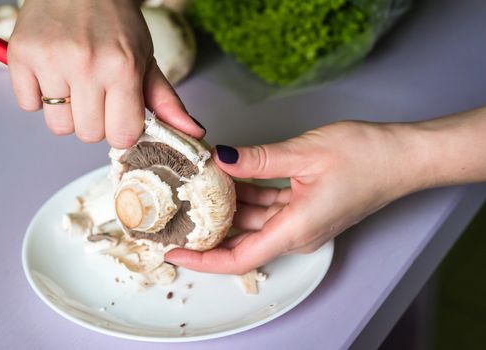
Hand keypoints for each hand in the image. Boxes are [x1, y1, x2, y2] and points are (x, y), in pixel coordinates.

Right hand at [8, 0, 203, 146]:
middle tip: (97, 93)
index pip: (122, 136)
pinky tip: (52, 74)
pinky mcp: (21, 55)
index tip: (120, 115)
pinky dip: (39, 96)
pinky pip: (29, 106)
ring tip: (74, 83)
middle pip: (89, 135)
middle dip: (95, 121)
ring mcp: (51, 60)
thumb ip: (167, 101)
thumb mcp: (146, 59)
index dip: (122, 130)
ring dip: (67, 112)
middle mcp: (87, 65)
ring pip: (59, 126)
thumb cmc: (116, 24)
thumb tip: (193, 133)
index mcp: (123, 68)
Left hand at [166, 121, 420, 273]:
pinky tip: (228, 178)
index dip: (204, 260)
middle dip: (209, 232)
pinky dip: (247, 196)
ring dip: (227, 209)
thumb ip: (258, 160)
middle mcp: (297, 233)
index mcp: (296, 229)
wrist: (403, 157)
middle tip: (178, 218)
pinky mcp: (306, 208)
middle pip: (243, 242)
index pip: (240, 257)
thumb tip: (221, 159)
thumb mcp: (305, 153)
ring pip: (254, 222)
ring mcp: (302, 222)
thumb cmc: (366, 157)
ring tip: (196, 192)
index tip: (176, 253)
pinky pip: (268, 208)